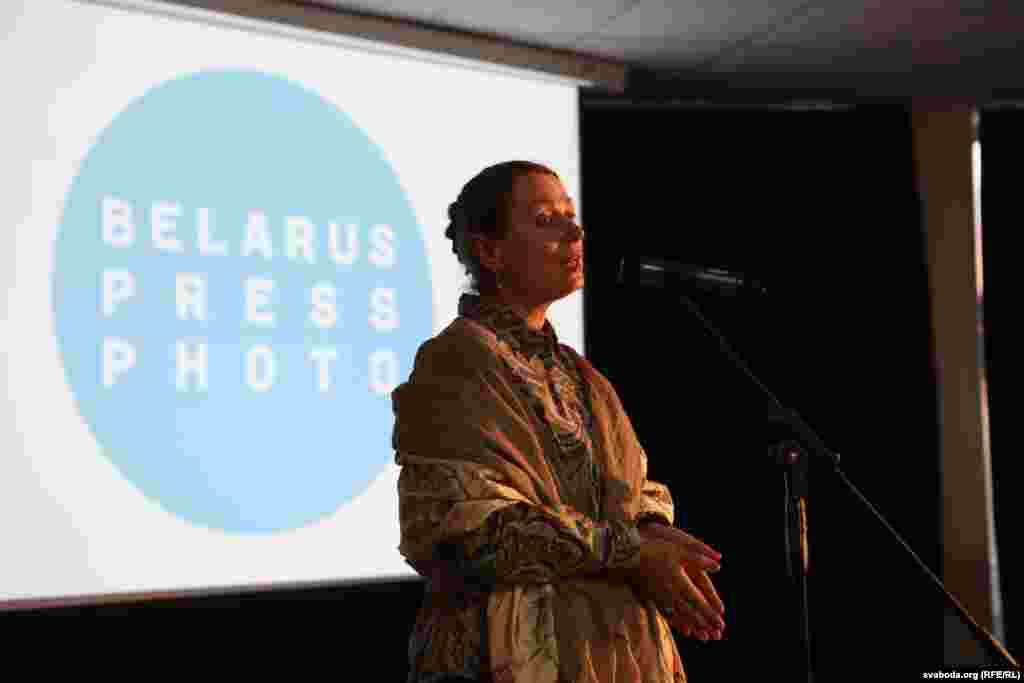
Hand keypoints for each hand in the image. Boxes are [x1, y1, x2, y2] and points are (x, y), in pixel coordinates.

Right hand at [614, 523, 725, 639]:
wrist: (629, 556)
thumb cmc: (656, 551)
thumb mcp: (680, 550)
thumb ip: (700, 559)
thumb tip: (718, 566)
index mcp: (680, 583)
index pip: (699, 603)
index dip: (711, 614)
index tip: (721, 623)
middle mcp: (671, 594)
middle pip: (691, 613)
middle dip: (705, 624)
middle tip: (717, 634)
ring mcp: (661, 598)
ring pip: (680, 617)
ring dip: (693, 626)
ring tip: (703, 635)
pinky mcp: (653, 599)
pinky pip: (667, 615)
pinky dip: (677, 623)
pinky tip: (682, 627)